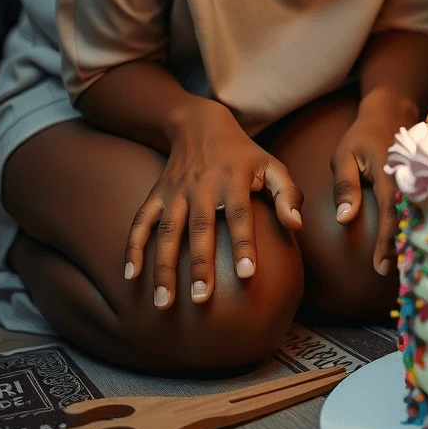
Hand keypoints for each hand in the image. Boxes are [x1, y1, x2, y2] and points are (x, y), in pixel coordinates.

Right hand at [124, 99, 302, 308]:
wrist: (201, 125)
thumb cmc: (244, 155)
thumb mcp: (272, 165)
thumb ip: (288, 194)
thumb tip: (296, 226)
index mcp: (234, 178)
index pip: (239, 214)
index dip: (243, 243)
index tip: (247, 274)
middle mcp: (202, 185)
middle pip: (200, 228)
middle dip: (200, 264)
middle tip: (202, 299)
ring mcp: (176, 190)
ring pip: (168, 231)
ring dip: (164, 266)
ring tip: (164, 303)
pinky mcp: (157, 194)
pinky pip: (141, 222)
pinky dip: (133, 247)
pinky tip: (131, 276)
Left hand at [331, 96, 417, 277]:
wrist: (390, 112)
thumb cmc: (362, 136)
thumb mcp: (345, 156)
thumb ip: (345, 187)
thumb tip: (346, 220)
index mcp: (390, 173)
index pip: (390, 212)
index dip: (387, 241)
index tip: (380, 267)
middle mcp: (409, 179)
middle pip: (410, 220)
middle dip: (403, 249)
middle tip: (394, 276)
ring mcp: (418, 180)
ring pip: (418, 216)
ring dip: (411, 240)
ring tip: (404, 268)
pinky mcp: (420, 183)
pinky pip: (419, 209)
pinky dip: (415, 228)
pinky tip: (411, 245)